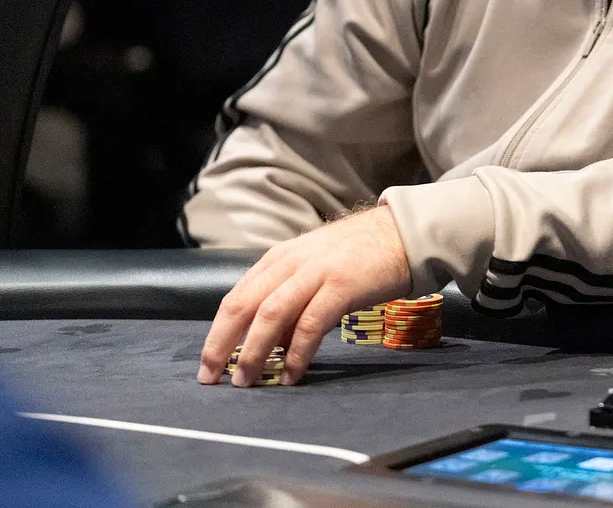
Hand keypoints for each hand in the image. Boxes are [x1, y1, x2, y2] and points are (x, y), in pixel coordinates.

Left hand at [197, 206, 412, 387]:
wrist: (404, 233)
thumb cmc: (361, 254)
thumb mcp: (315, 269)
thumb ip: (291, 300)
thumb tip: (271, 343)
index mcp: (280, 258)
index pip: (236, 297)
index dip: (217, 333)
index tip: (208, 362)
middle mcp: (291, 262)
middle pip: (242, 306)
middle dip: (221, 344)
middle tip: (211, 377)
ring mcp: (315, 272)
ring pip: (269, 315)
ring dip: (253, 352)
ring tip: (246, 380)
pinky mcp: (341, 285)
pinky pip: (309, 324)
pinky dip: (296, 353)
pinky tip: (292, 373)